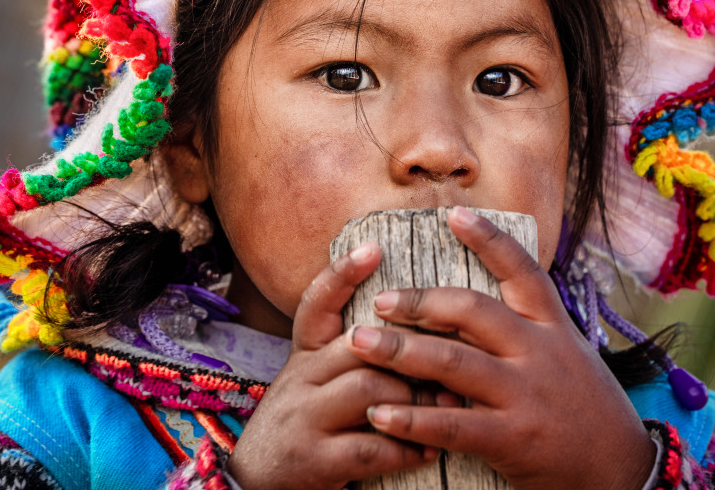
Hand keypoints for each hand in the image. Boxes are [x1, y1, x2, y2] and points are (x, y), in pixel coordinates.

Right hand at [227, 243, 438, 489]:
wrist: (257, 483)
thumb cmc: (306, 423)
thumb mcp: (317, 380)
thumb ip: (354, 355)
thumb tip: (416, 330)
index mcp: (304, 354)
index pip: (316, 304)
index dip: (341, 273)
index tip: (373, 248)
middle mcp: (300, 379)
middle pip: (361, 346)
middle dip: (412, 352)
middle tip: (457, 356)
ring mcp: (303, 419)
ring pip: (368, 390)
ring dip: (418, 399)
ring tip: (451, 405)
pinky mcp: (312, 461)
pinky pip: (368, 448)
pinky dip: (406, 448)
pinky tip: (430, 450)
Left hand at [344, 207, 655, 489]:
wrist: (621, 471)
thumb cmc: (586, 407)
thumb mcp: (569, 354)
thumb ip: (528, 328)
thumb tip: (475, 303)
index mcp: (553, 326)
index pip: (521, 269)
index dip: (488, 238)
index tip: (454, 213)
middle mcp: (539, 352)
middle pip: (472, 310)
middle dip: (420, 302)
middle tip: (379, 300)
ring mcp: (525, 395)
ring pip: (453, 362)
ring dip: (401, 350)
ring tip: (359, 343)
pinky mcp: (513, 439)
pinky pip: (453, 425)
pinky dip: (412, 419)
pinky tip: (379, 415)